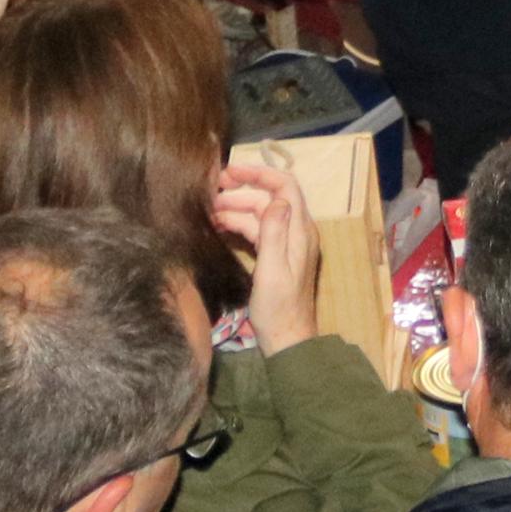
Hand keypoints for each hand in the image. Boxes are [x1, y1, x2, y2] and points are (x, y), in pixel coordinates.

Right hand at [212, 160, 322, 355]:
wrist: (286, 339)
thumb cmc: (279, 308)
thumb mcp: (273, 271)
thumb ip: (275, 234)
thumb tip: (277, 199)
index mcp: (301, 231)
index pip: (285, 187)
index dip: (259, 174)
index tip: (230, 172)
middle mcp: (297, 232)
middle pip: (270, 197)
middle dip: (242, 190)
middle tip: (211, 191)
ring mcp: (287, 243)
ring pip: (260, 214)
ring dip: (236, 208)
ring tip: (209, 211)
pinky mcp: (275, 256)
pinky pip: (256, 231)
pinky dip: (238, 225)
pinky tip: (218, 227)